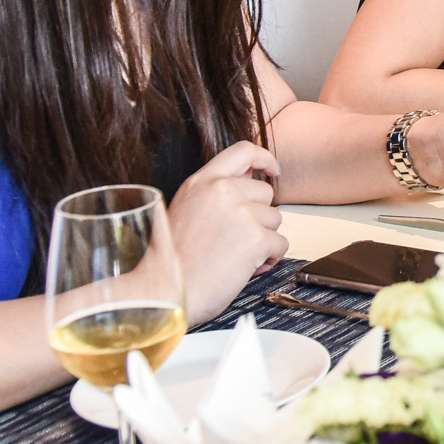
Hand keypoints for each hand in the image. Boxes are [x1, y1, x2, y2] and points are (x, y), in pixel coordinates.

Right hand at [167, 141, 285, 321]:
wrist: (162, 292)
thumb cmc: (171, 261)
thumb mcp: (186, 209)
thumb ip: (214, 192)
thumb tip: (249, 178)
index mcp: (202, 182)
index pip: (243, 151)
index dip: (263, 159)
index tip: (272, 170)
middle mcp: (222, 191)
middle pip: (265, 193)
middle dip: (257, 216)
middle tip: (233, 240)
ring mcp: (241, 213)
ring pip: (274, 219)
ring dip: (262, 239)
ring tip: (233, 256)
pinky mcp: (255, 238)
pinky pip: (280, 244)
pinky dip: (268, 259)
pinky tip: (244, 268)